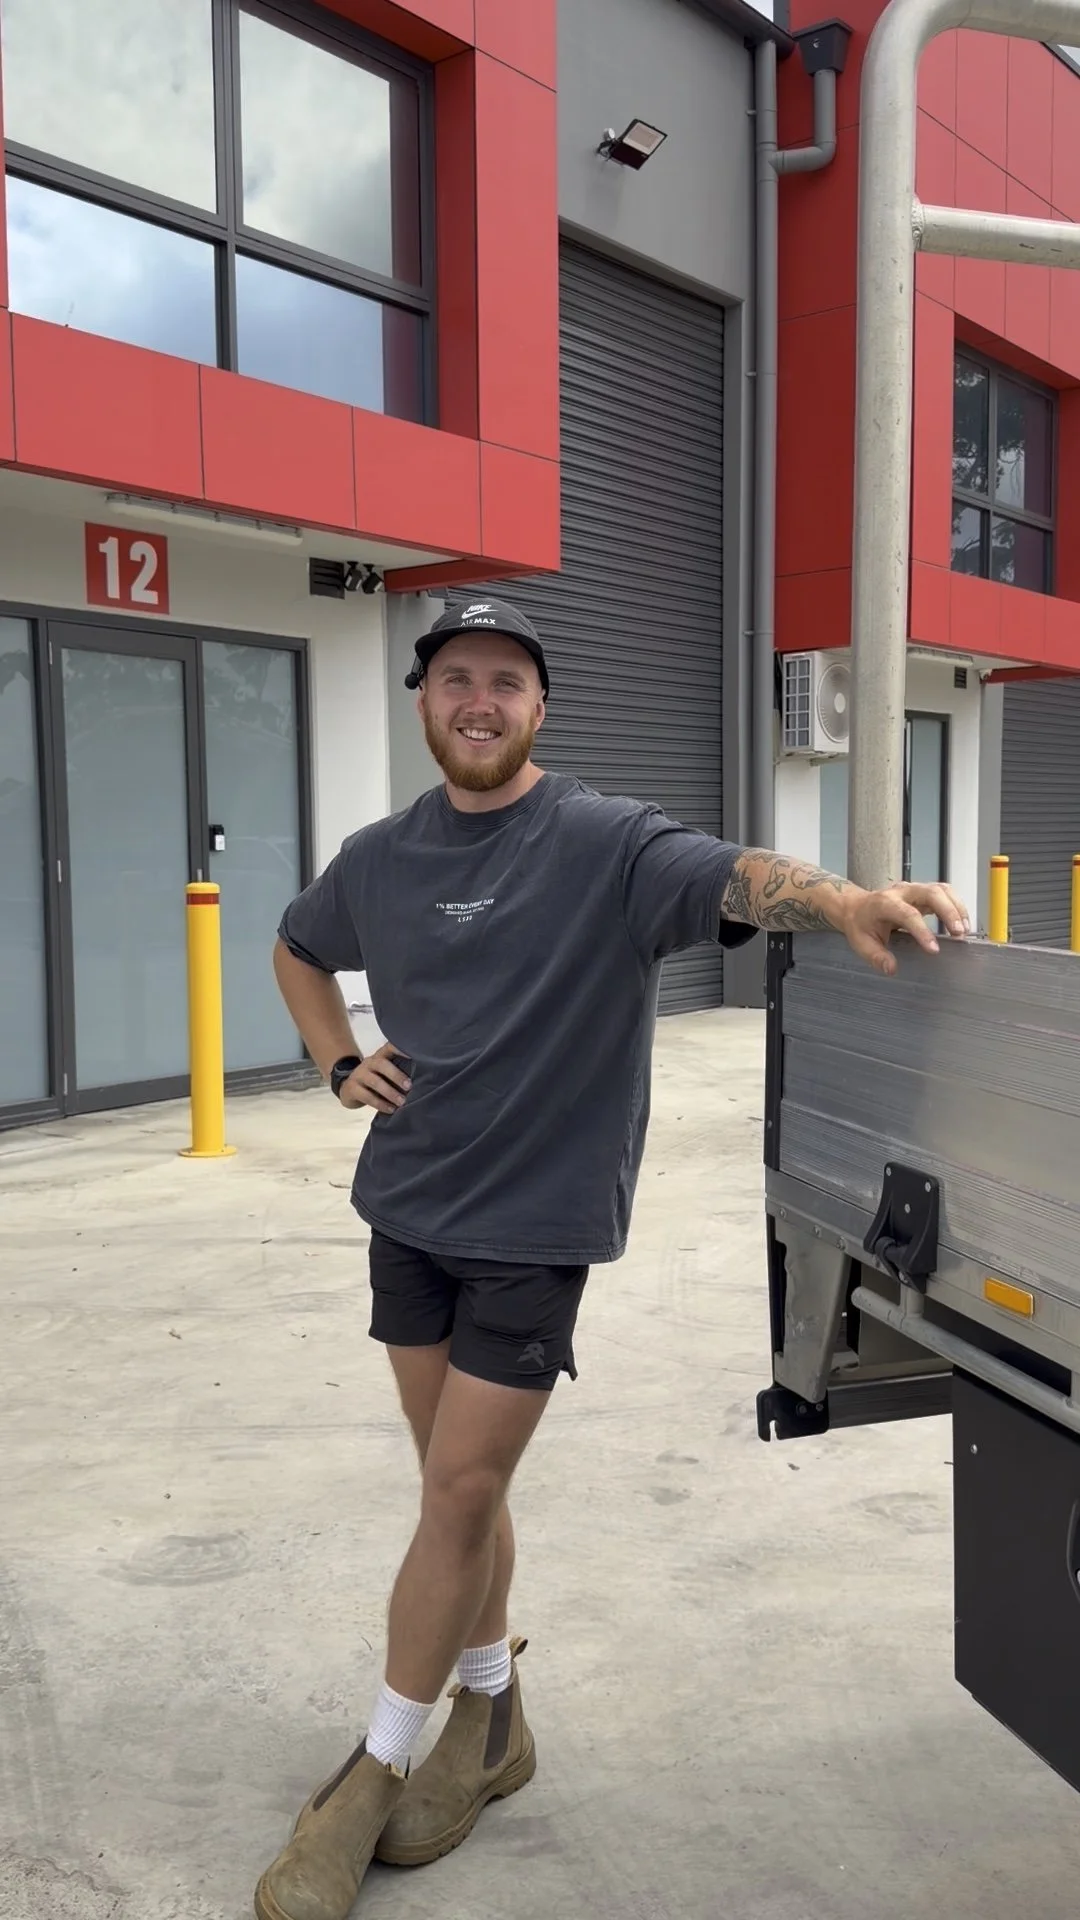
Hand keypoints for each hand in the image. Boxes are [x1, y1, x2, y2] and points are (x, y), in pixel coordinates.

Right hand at [338, 1043, 410, 1113]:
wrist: (348, 1090)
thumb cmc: (375, 1081)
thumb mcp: (385, 1073)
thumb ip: (399, 1071)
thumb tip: (424, 1078)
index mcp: (380, 1056)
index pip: (390, 1047)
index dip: (402, 1049)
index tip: (417, 1054)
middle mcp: (369, 1062)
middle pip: (382, 1064)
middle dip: (396, 1075)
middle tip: (409, 1086)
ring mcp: (359, 1075)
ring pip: (375, 1081)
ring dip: (390, 1092)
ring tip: (402, 1102)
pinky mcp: (352, 1089)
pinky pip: (367, 1096)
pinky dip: (381, 1104)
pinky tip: (391, 1109)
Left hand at [839, 881, 970, 976]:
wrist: (856, 906)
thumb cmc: (860, 924)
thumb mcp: (861, 943)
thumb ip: (876, 956)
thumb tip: (892, 969)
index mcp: (884, 903)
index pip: (907, 914)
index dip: (922, 931)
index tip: (934, 949)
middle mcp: (901, 892)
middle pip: (931, 893)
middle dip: (949, 912)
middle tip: (959, 934)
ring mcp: (914, 889)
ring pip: (941, 890)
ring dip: (957, 908)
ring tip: (964, 930)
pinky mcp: (924, 892)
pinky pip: (945, 893)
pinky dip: (957, 905)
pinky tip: (962, 923)